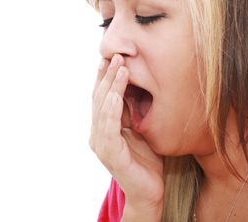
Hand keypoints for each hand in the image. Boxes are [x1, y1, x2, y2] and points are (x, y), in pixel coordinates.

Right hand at [89, 54, 163, 218]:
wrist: (149, 193)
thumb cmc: (146, 160)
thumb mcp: (141, 128)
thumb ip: (134, 110)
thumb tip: (136, 83)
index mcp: (104, 126)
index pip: (103, 95)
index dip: (106, 75)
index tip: (113, 55)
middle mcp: (98, 133)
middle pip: (100, 97)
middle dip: (108, 74)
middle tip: (117, 54)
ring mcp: (101, 143)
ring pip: (103, 108)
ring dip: (111, 86)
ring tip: (120, 67)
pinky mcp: (109, 154)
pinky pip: (109, 127)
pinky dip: (112, 109)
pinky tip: (118, 95)